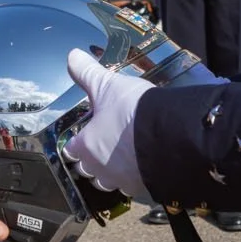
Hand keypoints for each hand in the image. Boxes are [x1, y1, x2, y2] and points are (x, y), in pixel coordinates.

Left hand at [61, 50, 149, 199]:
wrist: (169, 134)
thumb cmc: (133, 112)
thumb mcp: (108, 85)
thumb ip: (88, 72)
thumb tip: (72, 55)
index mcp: (86, 146)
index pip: (71, 150)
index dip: (75, 143)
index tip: (80, 138)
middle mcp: (100, 168)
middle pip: (88, 170)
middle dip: (92, 161)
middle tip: (102, 147)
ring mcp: (123, 180)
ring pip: (110, 182)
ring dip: (112, 172)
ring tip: (122, 158)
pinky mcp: (144, 186)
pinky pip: (134, 186)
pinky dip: (136, 177)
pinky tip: (143, 165)